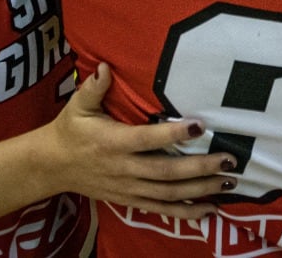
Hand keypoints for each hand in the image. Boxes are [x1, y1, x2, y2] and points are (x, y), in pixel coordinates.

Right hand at [42, 63, 231, 218]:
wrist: (52, 166)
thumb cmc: (70, 130)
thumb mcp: (77, 106)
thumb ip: (93, 87)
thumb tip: (105, 67)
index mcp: (113, 142)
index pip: (147, 139)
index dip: (173, 134)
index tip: (199, 125)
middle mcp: (124, 168)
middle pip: (166, 171)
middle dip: (200, 167)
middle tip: (229, 160)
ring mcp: (128, 188)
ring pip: (168, 194)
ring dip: (200, 190)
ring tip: (228, 183)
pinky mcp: (130, 200)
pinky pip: (161, 209)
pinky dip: (186, 212)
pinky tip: (210, 211)